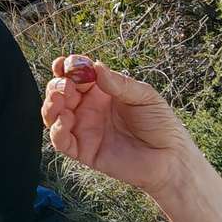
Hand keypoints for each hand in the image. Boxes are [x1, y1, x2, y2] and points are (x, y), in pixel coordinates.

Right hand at [40, 56, 196, 199]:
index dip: (69, 67)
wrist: (170, 158)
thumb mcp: (144, 96)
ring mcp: (84, 129)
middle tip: (65, 84)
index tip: (67, 63)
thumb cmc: (160, 124)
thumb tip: (96, 67)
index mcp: (102, 91)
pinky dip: (56, 129)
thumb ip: (119, 84)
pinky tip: (63, 119)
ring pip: (55, 115)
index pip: (77, 75)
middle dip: (57, 85)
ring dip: (51, 104)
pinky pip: (61, 140)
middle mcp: (89, 108)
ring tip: (59, 98)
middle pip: (61, 92)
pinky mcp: (83, 151)